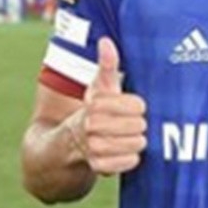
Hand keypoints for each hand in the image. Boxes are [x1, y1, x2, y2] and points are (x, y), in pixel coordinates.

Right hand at [78, 37, 146, 175]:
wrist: (69, 142)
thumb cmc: (94, 110)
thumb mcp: (100, 87)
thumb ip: (107, 65)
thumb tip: (106, 41)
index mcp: (94, 104)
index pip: (136, 106)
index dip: (138, 106)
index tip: (134, 107)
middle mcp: (91, 125)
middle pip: (137, 125)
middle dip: (138, 124)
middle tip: (132, 124)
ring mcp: (94, 147)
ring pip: (135, 144)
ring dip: (136, 141)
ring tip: (131, 137)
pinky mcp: (98, 166)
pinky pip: (128, 162)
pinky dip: (130, 158)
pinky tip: (126, 151)